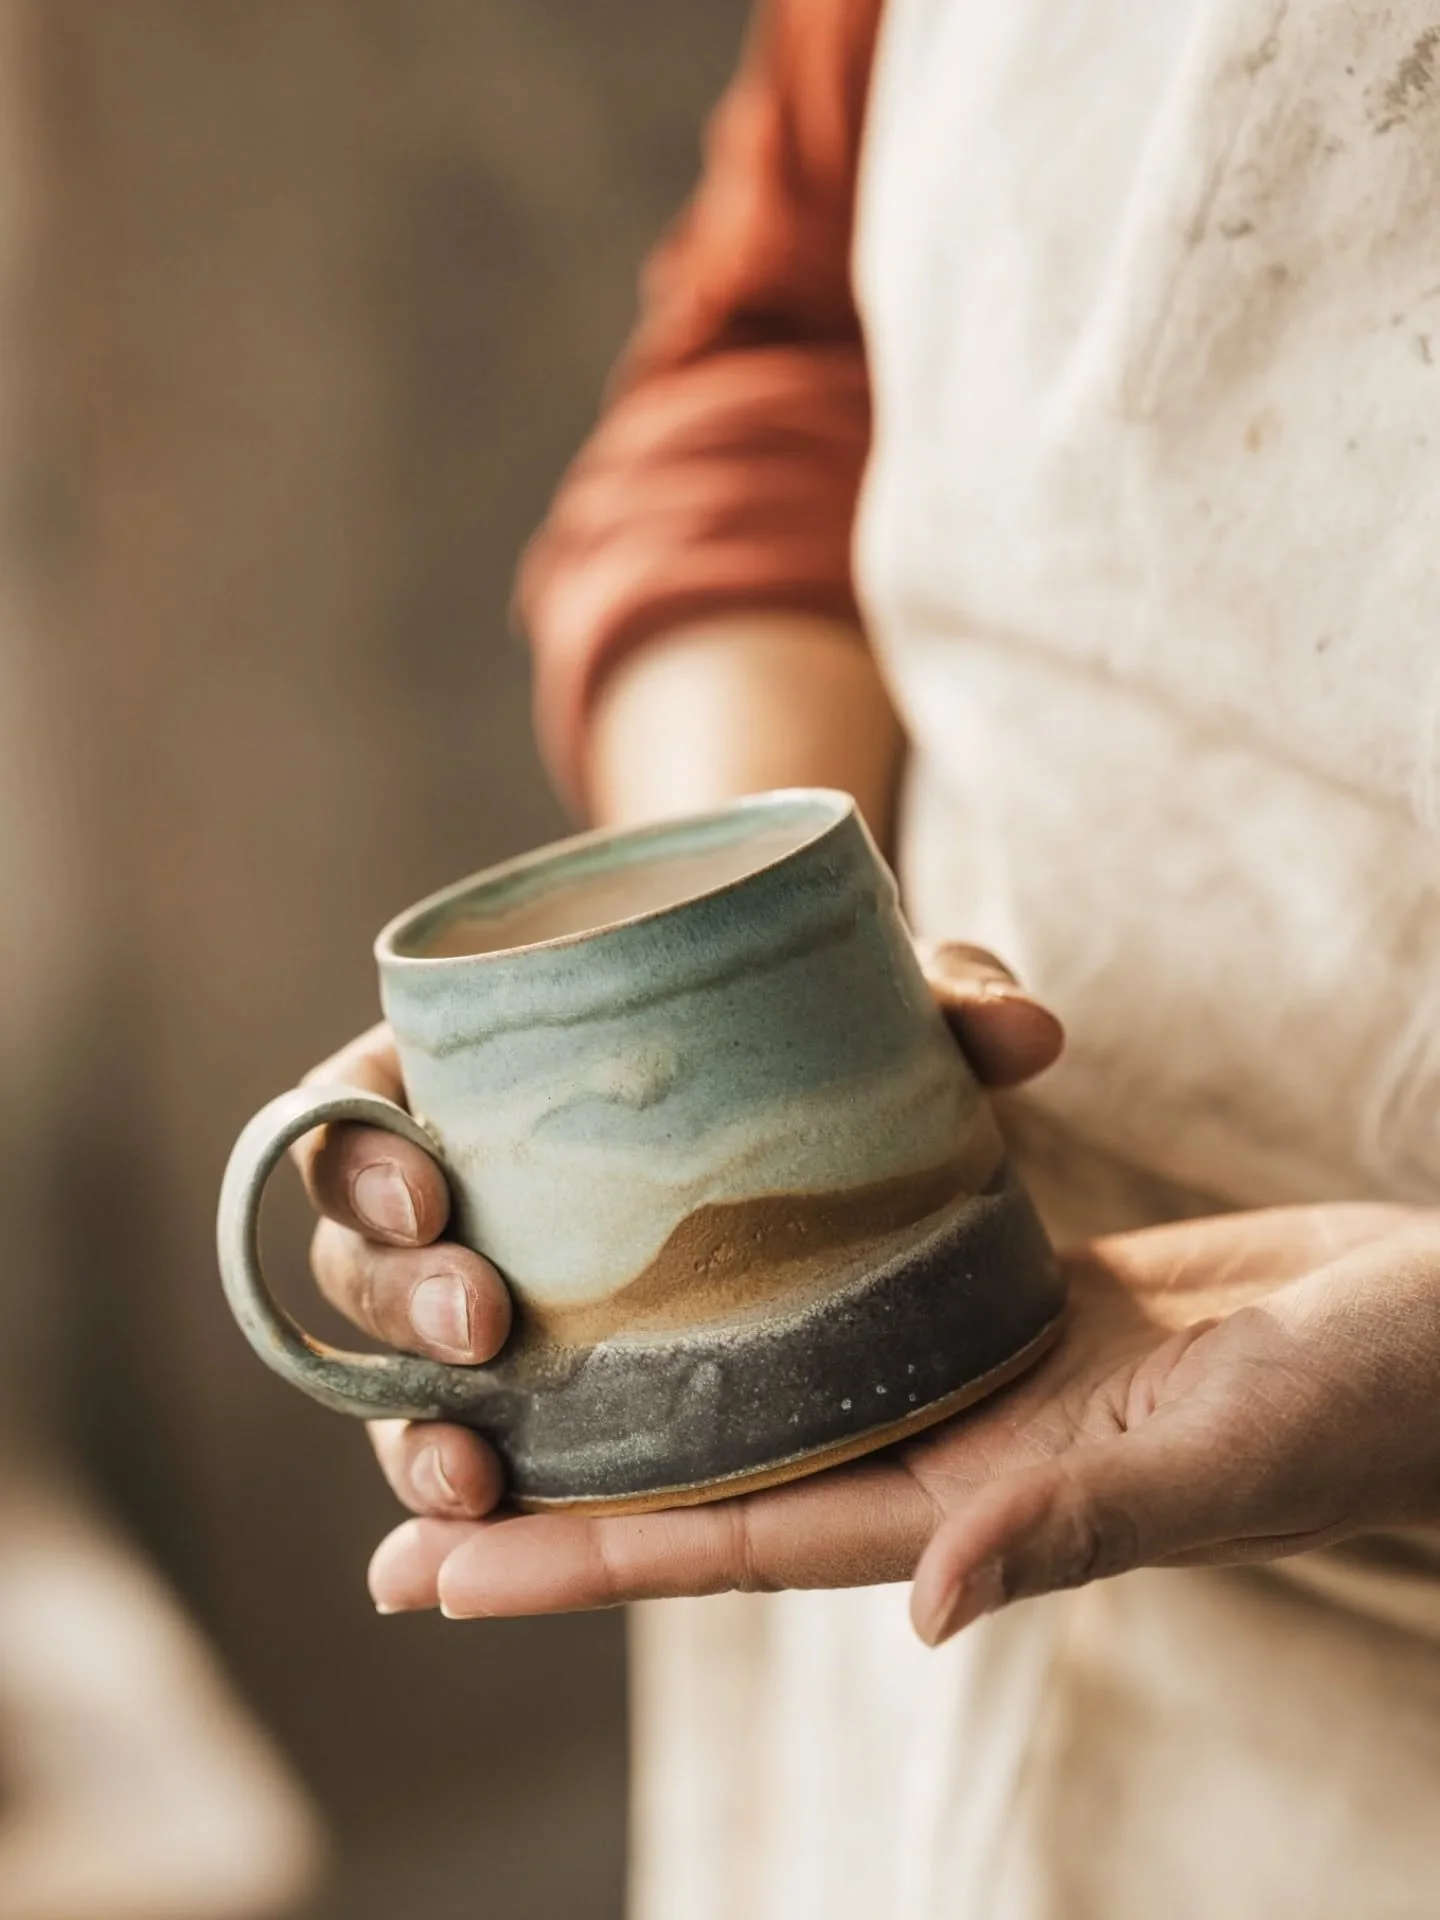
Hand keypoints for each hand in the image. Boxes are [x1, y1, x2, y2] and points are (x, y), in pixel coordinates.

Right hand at [290, 944, 1063, 1575]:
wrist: (836, 1102)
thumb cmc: (817, 1037)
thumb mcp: (870, 1011)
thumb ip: (940, 1006)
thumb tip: (1028, 1039)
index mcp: (487, 1076)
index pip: (356, 1102)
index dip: (353, 1151)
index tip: (428, 1184)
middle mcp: (468, 1195)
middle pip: (358, 1257)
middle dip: (387, 1301)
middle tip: (481, 1320)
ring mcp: (503, 1304)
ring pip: (395, 1377)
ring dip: (405, 1432)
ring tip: (465, 1480)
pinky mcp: (564, 1399)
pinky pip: (487, 1450)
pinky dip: (465, 1510)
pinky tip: (450, 1568)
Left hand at [363, 1199, 1439, 1642]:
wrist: (1429, 1324)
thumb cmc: (1357, 1402)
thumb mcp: (1218, 1453)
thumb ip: (1078, 1522)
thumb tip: (931, 1610)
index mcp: (968, 1506)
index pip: (731, 1542)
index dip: (576, 1558)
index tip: (427, 1562)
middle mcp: (941, 1445)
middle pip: (712, 1461)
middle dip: (561, 1469)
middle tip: (400, 1452)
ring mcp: (967, 1363)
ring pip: (770, 1363)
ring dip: (644, 1356)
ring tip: (512, 1322)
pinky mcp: (1005, 1283)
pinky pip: (854, 1268)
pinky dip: (767, 1253)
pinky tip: (687, 1213)